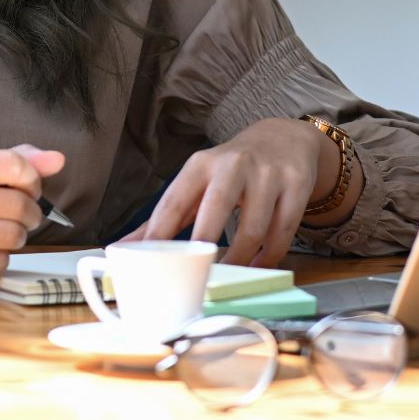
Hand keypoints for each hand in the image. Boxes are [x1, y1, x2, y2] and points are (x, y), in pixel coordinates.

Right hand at [0, 143, 64, 290]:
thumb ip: (13, 161)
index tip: (31, 187)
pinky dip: (1, 258)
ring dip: (18, 236)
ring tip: (5, 233)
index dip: (33, 178)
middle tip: (26, 216)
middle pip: (17, 204)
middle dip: (32, 212)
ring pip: (11, 235)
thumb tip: (57, 160)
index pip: (12, 164)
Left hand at [122, 118, 326, 267]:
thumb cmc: (231, 170)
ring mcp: (267, 175)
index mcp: (201, 165)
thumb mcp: (197, 182)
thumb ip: (166, 215)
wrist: (283, 139)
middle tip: (194, 278)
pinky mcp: (295, 185)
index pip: (174, 201)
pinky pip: (283, 231)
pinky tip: (259, 268)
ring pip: (253, 228)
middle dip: (204, 246)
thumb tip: (123, 248)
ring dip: (241, 261)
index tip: (147, 265)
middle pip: (216, 209)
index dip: (159, 233)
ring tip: (230, 280)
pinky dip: (270, 257)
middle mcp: (234, 165)